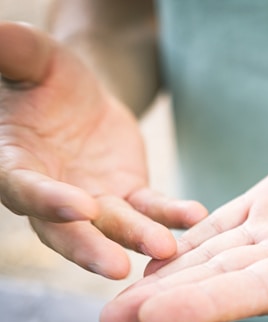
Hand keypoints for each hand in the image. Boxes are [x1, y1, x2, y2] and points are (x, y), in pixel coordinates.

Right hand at [0, 22, 206, 277]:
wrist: (82, 96)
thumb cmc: (47, 78)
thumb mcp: (34, 59)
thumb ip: (14, 54)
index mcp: (15, 164)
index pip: (25, 189)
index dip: (49, 201)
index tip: (81, 208)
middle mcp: (50, 193)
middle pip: (66, 230)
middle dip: (90, 248)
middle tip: (116, 267)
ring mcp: (93, 200)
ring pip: (114, 226)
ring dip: (138, 238)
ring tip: (166, 247)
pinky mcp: (128, 196)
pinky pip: (150, 208)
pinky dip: (170, 214)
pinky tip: (194, 216)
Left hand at [100, 129, 267, 321]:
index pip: (266, 292)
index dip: (213, 302)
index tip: (157, 313)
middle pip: (226, 281)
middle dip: (169, 299)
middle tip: (111, 318)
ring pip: (215, 254)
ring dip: (165, 271)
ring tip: (112, 291)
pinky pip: (223, 220)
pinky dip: (186, 233)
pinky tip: (149, 244)